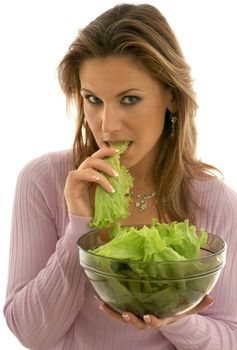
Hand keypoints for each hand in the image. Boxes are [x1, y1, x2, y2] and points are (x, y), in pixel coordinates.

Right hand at [64, 147, 117, 216]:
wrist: (87, 225)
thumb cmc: (97, 209)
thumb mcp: (107, 192)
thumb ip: (111, 181)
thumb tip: (124, 172)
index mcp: (88, 174)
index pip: (95, 158)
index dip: (105, 152)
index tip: (117, 152)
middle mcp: (80, 175)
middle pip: (91, 159)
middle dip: (105, 161)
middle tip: (117, 172)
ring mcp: (74, 180)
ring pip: (87, 165)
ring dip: (102, 169)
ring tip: (114, 178)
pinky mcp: (70, 187)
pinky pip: (79, 175)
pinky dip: (92, 176)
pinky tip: (102, 183)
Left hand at [97, 295, 212, 329]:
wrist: (164, 315)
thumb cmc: (175, 310)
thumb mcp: (186, 308)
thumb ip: (198, 304)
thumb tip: (211, 297)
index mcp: (160, 319)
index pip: (157, 322)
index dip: (153, 321)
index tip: (150, 317)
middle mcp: (147, 320)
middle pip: (138, 324)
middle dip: (133, 320)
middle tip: (128, 314)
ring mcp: (137, 318)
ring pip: (124, 319)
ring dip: (115, 314)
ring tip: (104, 306)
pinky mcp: (129, 312)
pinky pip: (117, 313)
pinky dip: (110, 309)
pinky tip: (100, 302)